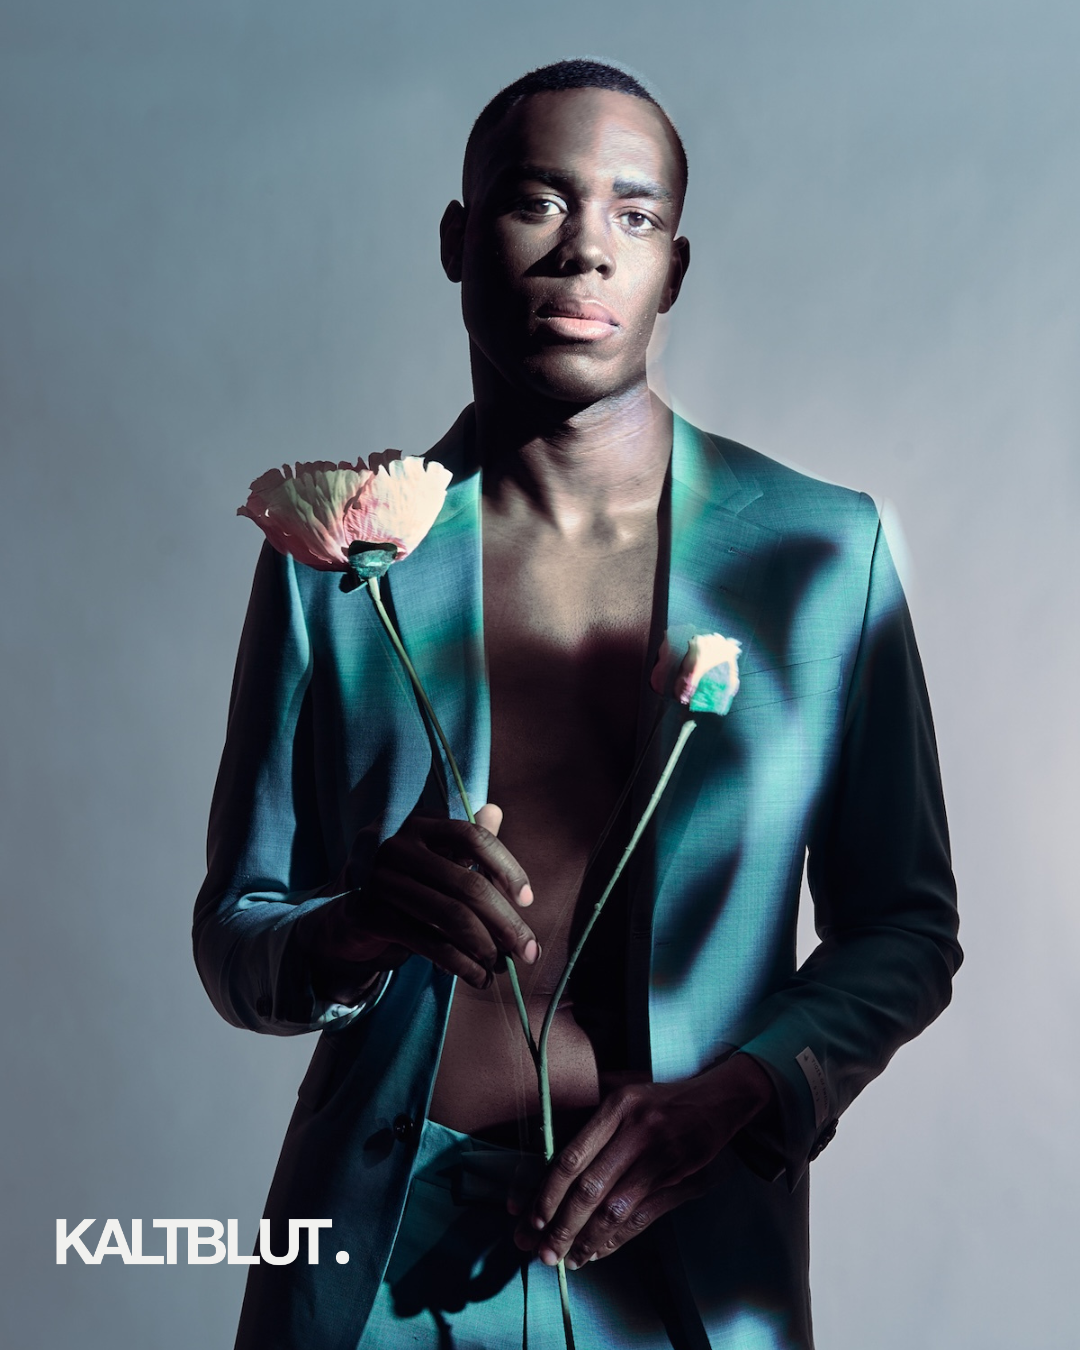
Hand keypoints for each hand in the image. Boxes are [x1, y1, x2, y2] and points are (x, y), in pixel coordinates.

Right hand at [300, 804, 538, 996]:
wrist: (354, 920)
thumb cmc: (410, 886)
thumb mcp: (440, 861)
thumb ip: (469, 842)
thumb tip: (495, 811)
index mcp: (421, 824)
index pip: (473, 836)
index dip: (506, 868)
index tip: (528, 900)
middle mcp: (397, 844)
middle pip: (467, 883)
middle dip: (505, 922)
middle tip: (529, 951)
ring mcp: (381, 878)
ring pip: (451, 916)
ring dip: (485, 948)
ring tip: (501, 967)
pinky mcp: (371, 914)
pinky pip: (429, 942)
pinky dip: (460, 964)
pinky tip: (477, 976)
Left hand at [513, 1054, 774, 1268]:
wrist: (718, 1099)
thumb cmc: (658, 1097)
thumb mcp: (623, 1090)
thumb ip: (586, 1114)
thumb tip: (542, 1155)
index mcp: (616, 1106)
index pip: (572, 1156)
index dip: (547, 1193)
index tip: (529, 1219)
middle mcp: (636, 1131)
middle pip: (590, 1189)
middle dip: (562, 1226)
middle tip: (541, 1252)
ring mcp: (661, 1157)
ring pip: (616, 1210)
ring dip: (587, 1240)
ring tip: (566, 1259)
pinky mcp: (680, 1179)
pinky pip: (642, 1217)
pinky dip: (617, 1239)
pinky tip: (597, 1251)